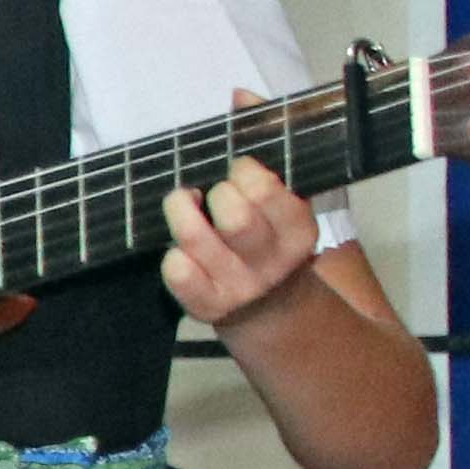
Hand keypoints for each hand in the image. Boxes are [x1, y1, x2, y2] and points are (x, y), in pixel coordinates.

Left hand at [160, 155, 325, 330]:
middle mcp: (270, 262)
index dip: (243, 171)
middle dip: (219, 194)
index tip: (239, 172)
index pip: (263, 191)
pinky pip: (178, 272)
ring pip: (194, 237)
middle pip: (234, 218)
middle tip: (218, 194)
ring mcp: (238, 286)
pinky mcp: (207, 305)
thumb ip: (269, 189)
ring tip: (184, 202)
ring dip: (181, 209)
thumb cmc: (269, 241)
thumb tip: (236, 163)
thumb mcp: (285, 215)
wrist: (270, 304)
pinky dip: (172, 254)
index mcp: (297, 233)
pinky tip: (180, 249)